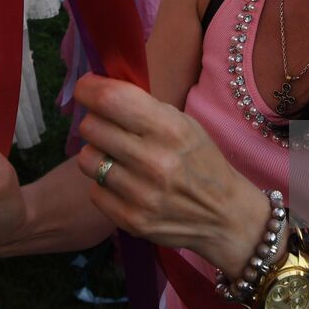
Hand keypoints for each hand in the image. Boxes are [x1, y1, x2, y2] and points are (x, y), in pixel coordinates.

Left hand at [72, 74, 270, 278]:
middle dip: (95, 121)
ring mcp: (141, 194)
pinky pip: (94, 190)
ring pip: (86, 159)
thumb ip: (144, 108)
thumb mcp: (184, 124)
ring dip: (98, 154)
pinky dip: (105, 185)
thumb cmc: (200, 160)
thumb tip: (99, 89)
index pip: (111, 99)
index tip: (86, 88)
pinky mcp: (131, 220)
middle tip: (109, 127)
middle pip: (91, 127)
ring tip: (117, 157)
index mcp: (170, 129)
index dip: (89, 89)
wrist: (223, 215)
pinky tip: (125, 183)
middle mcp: (154, 161)